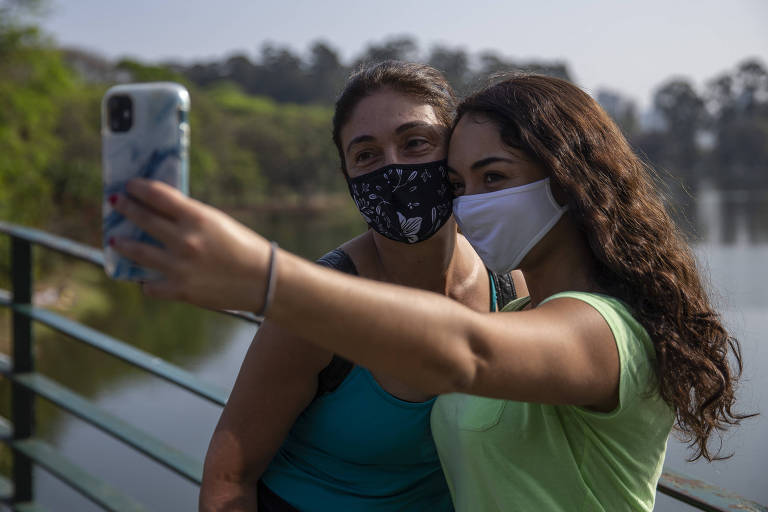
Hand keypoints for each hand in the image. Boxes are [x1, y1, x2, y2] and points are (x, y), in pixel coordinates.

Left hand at [111, 179, 271, 311]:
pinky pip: (151, 285)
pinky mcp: (181, 290)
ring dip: (123, 244)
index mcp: (197, 218)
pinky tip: (145, 278)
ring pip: (138, 252)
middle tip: (116, 203)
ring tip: (116, 240)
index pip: (158, 196)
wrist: (263, 280)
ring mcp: (180, 267)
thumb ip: (189, 217)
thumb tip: (159, 211)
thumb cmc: (243, 246)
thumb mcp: (217, 223)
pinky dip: (147, 281)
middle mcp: (185, 240)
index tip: (130, 186)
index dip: (139, 188)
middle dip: (126, 209)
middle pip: (143, 219)